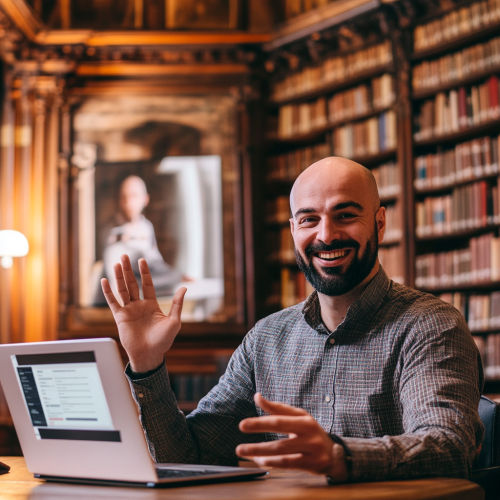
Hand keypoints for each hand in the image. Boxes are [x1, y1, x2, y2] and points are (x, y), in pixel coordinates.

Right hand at [101, 254, 185, 372]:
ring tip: (116, 263)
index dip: (145, 272)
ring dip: (119, 277)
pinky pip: (113, 302)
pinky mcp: (120, 317)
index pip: (147, 284)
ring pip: (122, 290)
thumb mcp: (174, 321)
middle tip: (124, 256)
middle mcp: (139, 306)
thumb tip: (184, 288)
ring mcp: (129, 311)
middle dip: (129, 270)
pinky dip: (109, 292)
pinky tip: (105, 281)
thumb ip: (177, 304)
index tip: (142, 260)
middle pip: (132, 284)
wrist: (150, 355)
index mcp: (151, 305)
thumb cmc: (163, 341)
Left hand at [236, 394, 347, 481]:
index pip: (280, 414)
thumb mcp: (298, 418)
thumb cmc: (310, 432)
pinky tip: (259, 460)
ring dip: (259, 450)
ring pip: (281, 448)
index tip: (243, 422)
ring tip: (243, 450)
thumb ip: (277, 408)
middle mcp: (308, 430)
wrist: (334, 454)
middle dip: (259, 426)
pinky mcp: (311, 463)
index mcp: (304, 417)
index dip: (262, 415)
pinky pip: (287, 463)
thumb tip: (257, 396)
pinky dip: (271, 462)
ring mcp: (311, 447)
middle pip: (280, 426)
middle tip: (241, 427)